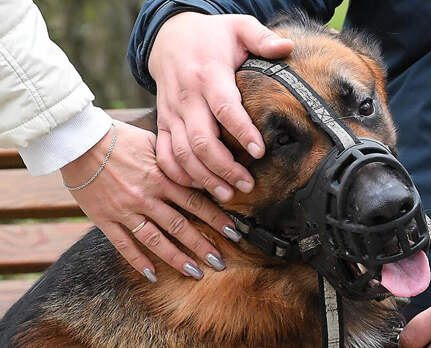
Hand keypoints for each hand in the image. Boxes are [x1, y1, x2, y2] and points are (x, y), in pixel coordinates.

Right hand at [60, 121, 236, 281]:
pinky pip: (124, 244)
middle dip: (202, 245)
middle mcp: (146, 196)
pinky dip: (138, 261)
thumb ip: (175, 162)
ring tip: (195, 272)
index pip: (195, 201)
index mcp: (161, 177)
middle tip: (220, 262)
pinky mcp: (105, 218)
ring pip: (155, 240)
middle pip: (180, 225)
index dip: (216, 218)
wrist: (80, 141)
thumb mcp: (154, 143)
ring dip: (177, 258)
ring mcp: (125, 209)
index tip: (234, 232)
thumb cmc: (119, 138)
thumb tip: (201, 172)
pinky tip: (152, 274)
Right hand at [148, 12, 293, 199]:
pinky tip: (199, 187)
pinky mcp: (163, 123)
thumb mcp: (238, 26)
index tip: (259, 152)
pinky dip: (179, 174)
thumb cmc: (211, 36)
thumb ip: (262, 37)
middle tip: (248, 185)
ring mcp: (172, 112)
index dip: (242, 131)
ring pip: (183, 153)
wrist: (169, 36)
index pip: (225, 108)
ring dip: (204, 177)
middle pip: (201, 140)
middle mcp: (187, 97)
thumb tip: (288, 48)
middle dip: (225, 167)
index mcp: (209, 75)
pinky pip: (164, 154)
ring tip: (228, 194)